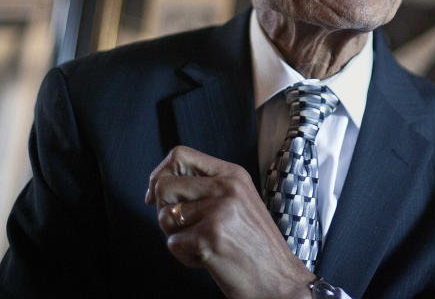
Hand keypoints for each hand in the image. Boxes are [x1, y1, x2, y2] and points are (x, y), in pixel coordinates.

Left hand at [145, 146, 313, 298]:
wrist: (279, 280)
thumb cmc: (255, 246)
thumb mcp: (239, 202)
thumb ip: (208, 188)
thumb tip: (158, 185)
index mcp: (233, 174)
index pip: (181, 155)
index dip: (160, 174)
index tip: (155, 196)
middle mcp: (227, 187)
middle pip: (164, 186)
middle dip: (165, 211)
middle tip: (187, 230)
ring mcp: (219, 211)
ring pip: (165, 216)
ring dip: (176, 236)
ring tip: (204, 245)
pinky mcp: (209, 237)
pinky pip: (172, 244)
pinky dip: (184, 257)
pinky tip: (209, 260)